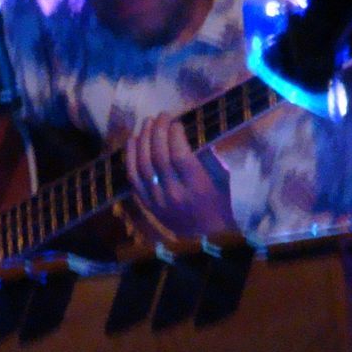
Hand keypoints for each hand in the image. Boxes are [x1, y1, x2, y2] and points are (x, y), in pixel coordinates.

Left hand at [123, 116, 233, 240]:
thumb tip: (189, 129)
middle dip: (158, 131)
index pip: (179, 155)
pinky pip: (133, 179)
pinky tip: (133, 141)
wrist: (207, 236)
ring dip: (143, 140)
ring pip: (143, 165)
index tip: (176, 121)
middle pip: (159, 157)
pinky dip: (130, 157)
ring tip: (147, 122)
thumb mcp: (221, 177)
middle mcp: (174, 194)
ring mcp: (158, 201)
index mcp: (197, 186)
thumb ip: (206, 154)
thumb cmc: (219, 201)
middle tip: (161, 115)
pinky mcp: (147, 204)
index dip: (174, 134)